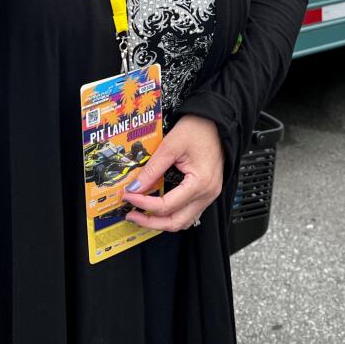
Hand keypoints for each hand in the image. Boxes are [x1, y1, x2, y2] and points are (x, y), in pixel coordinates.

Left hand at [122, 115, 223, 231]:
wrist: (216, 121)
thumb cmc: (198, 129)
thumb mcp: (170, 146)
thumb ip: (152, 169)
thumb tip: (134, 187)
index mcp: (200, 183)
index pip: (167, 205)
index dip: (143, 203)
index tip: (128, 196)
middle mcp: (207, 193)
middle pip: (176, 221)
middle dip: (150, 222)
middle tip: (131, 214)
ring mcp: (209, 195)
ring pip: (183, 221)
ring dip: (161, 222)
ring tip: (142, 215)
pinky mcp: (207, 192)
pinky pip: (189, 213)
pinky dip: (172, 215)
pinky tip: (158, 209)